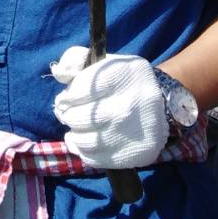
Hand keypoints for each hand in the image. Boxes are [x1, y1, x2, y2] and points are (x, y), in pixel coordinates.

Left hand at [50, 46, 167, 168]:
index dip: (67, 98)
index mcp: (125, 73)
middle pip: (82, 117)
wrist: (158, 106)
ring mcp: (137, 131)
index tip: (64, 100)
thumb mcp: (102, 62)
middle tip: (67, 114)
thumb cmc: (121, 82)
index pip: (82, 90)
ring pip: (87, 141)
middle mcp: (133, 103)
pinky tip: (83, 141)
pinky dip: (83, 151)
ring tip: (76, 127)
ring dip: (74, 134)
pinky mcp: (138, 153)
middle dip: (68, 116)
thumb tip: (59, 73)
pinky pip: (97, 158)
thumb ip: (75, 60)